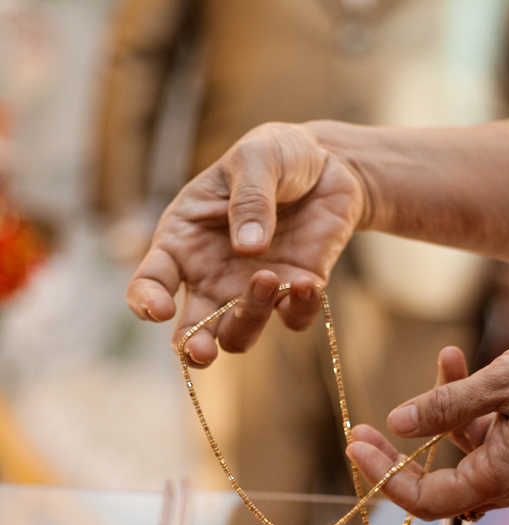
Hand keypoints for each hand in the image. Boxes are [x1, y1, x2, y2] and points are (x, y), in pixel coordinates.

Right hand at [127, 123, 365, 365]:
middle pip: (191, 329)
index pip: (151, 281)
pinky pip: (292, 319)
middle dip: (193, 348)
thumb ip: (249, 198)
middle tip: (203, 352)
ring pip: (238, 334)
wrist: (330, 164)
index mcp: (184, 240)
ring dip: (249, 319)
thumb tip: (248, 248)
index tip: (159, 310)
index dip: (146, 302)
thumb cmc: (276, 156)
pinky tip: (307, 283)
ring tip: (268, 279)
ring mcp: (251, 290)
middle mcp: (211, 276)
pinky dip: (299, 310)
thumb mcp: (256, 157)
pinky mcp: (294, 294)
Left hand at [347, 327, 508, 519]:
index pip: (427, 500)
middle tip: (362, 431)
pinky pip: (487, 440)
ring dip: (441, 415)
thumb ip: (445, 406)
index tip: (356, 446)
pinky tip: (460, 362)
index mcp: (503, 477)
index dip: (386, 478)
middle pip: (437, 487)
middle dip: (399, 457)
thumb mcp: (501, 382)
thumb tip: (397, 424)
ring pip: (462, 455)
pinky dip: (469, 409)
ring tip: (443, 359)